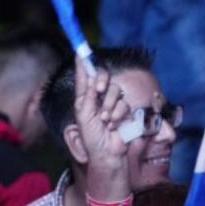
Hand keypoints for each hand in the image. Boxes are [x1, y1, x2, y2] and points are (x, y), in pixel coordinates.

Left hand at [72, 58, 130, 175]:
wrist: (107, 153)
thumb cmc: (91, 137)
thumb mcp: (83, 113)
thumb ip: (86, 92)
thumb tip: (86, 73)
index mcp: (84, 98)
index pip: (84, 77)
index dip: (82, 64)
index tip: (80, 52)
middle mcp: (98, 98)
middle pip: (102, 77)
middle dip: (100, 82)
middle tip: (97, 90)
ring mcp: (112, 103)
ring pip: (115, 90)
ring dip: (109, 105)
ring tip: (105, 121)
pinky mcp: (125, 111)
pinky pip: (124, 103)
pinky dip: (118, 113)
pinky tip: (114, 125)